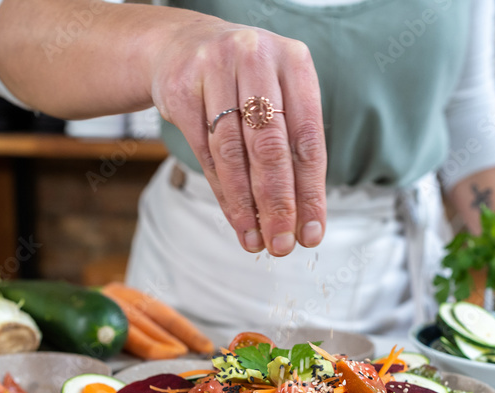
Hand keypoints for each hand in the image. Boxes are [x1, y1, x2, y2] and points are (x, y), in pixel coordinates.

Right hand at [151, 23, 327, 255]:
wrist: (183, 45)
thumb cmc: (245, 81)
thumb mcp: (278, 95)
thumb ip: (292, 146)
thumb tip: (304, 219)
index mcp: (294, 61)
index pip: (307, 138)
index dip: (310, 191)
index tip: (312, 232)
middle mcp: (256, 58)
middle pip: (270, 146)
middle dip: (278, 204)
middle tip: (282, 244)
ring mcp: (215, 69)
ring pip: (232, 152)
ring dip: (245, 205)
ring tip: (255, 239)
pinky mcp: (182, 88)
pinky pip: (204, 152)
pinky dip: (221, 190)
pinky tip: (234, 216)